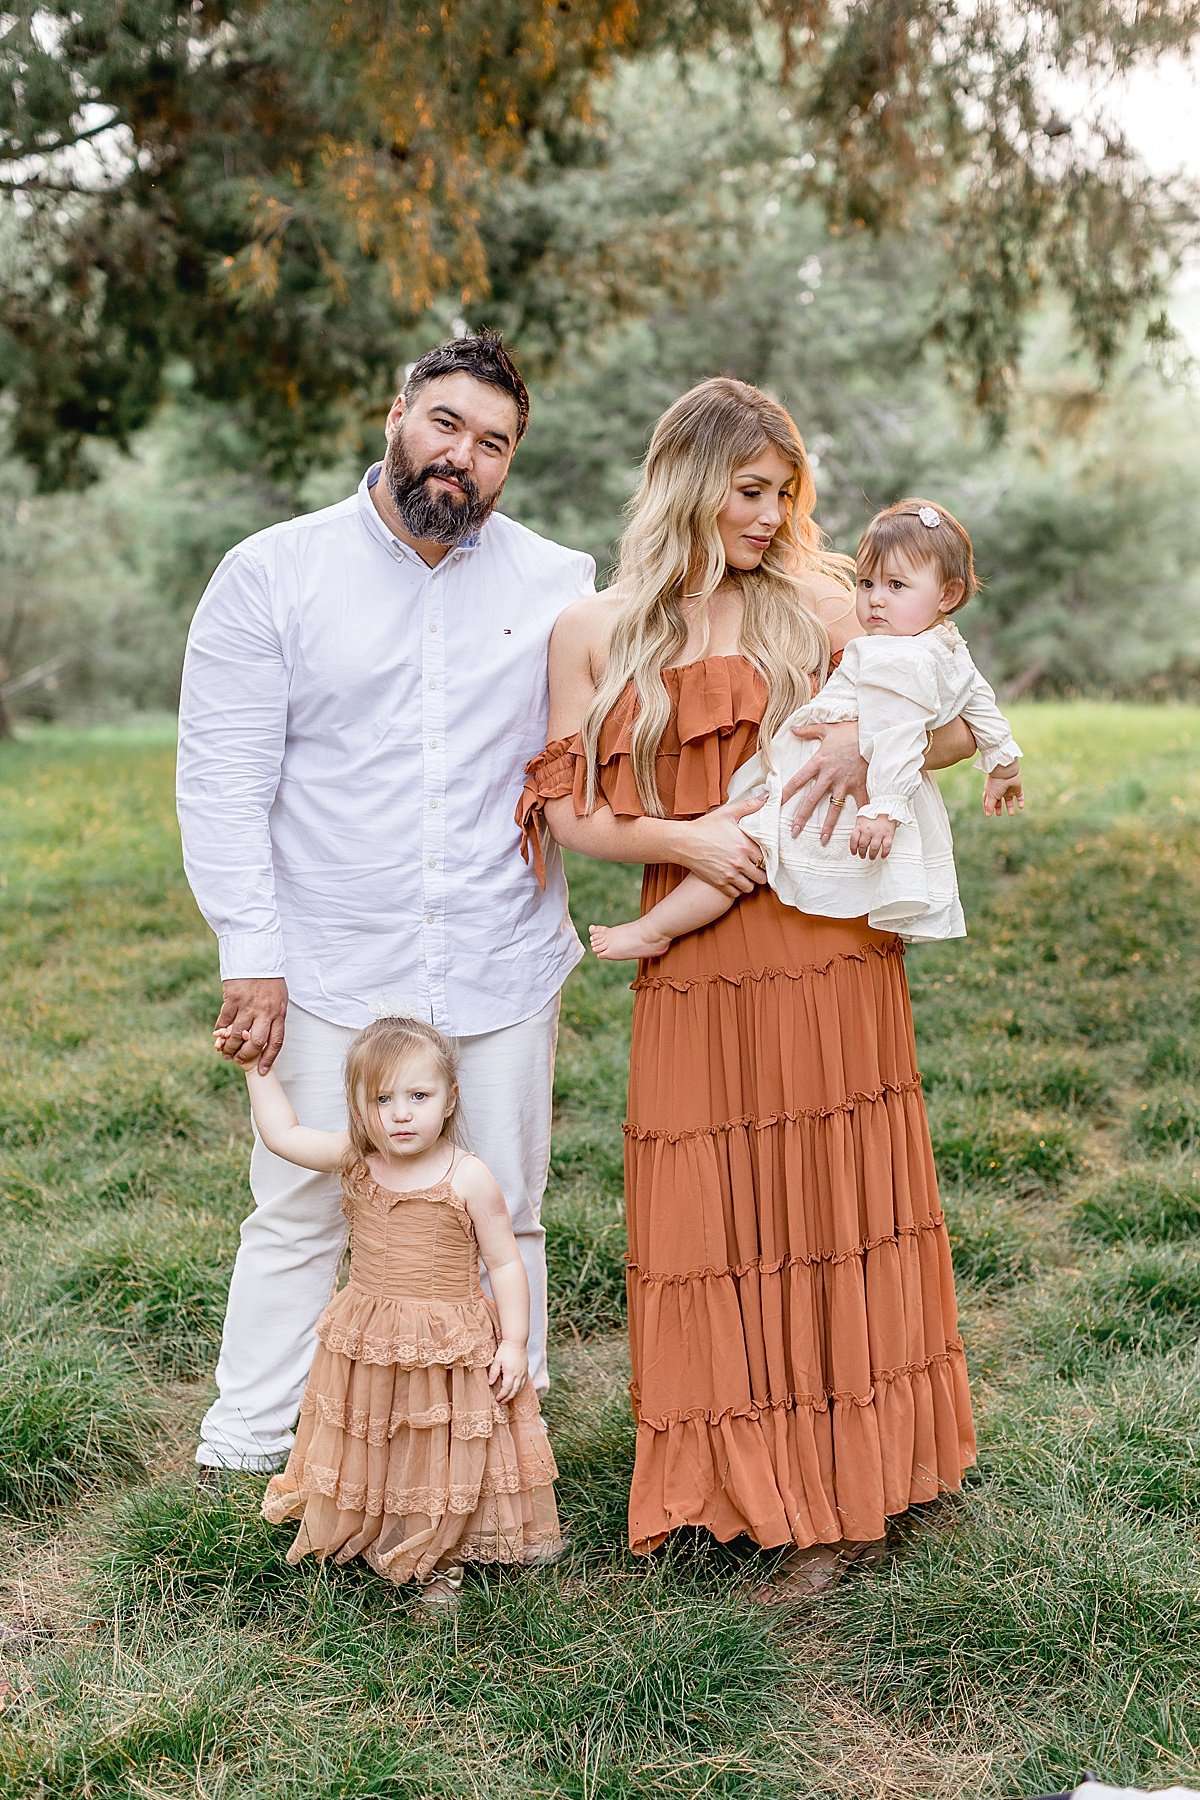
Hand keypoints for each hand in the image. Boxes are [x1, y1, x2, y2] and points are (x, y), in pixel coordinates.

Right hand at [213, 977, 288, 1074]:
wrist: (258, 957)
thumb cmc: (270, 979)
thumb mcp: (279, 999)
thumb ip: (273, 1017)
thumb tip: (265, 1037)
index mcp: (279, 1013)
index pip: (275, 1042)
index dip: (268, 1059)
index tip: (261, 1070)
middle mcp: (264, 1012)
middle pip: (255, 1043)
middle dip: (246, 1056)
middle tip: (238, 1060)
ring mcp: (248, 1005)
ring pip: (237, 1034)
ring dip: (229, 1047)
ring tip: (225, 1052)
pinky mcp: (232, 999)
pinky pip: (224, 1020)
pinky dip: (219, 1030)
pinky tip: (217, 1035)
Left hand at [488, 1338, 527, 1404]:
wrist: (517, 1341)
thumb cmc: (505, 1350)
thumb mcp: (497, 1360)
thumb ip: (494, 1372)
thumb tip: (490, 1383)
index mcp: (510, 1373)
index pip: (507, 1389)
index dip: (502, 1395)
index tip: (497, 1399)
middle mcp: (519, 1374)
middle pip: (514, 1391)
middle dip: (508, 1398)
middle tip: (502, 1402)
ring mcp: (523, 1373)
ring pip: (520, 1388)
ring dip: (514, 1395)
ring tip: (508, 1398)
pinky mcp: (526, 1370)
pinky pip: (524, 1383)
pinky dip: (519, 1389)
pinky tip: (515, 1390)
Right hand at [676, 793, 767, 896]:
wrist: (683, 842)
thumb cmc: (704, 827)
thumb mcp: (727, 813)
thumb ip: (749, 806)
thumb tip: (766, 798)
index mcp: (744, 846)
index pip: (766, 859)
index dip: (765, 859)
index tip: (761, 857)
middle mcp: (739, 862)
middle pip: (761, 876)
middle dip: (760, 873)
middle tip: (755, 868)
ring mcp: (728, 875)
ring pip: (750, 887)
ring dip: (749, 882)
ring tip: (746, 876)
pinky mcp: (718, 883)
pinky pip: (736, 893)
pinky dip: (737, 889)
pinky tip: (734, 881)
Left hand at [782, 719, 867, 841]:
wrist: (872, 733)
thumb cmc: (849, 731)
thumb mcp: (826, 729)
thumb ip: (808, 730)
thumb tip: (792, 729)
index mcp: (818, 762)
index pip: (797, 781)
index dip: (786, 793)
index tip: (775, 804)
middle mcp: (830, 775)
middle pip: (812, 799)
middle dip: (802, 817)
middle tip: (793, 831)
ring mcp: (845, 783)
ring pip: (833, 808)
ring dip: (828, 825)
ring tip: (822, 840)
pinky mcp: (860, 785)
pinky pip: (859, 805)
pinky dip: (859, 818)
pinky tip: (856, 831)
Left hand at [849, 813, 895, 859]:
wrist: (887, 803)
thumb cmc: (875, 809)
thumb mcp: (862, 815)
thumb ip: (859, 825)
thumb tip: (856, 834)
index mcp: (860, 826)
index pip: (853, 840)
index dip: (852, 848)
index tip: (854, 853)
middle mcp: (868, 830)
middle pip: (863, 846)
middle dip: (862, 853)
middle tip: (862, 855)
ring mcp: (879, 833)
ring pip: (873, 848)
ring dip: (871, 855)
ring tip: (871, 857)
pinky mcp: (889, 834)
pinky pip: (886, 847)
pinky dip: (884, 853)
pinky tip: (882, 856)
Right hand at [983, 762, 1023, 816]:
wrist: (1006, 772)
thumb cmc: (996, 783)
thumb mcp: (991, 796)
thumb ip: (989, 806)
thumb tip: (988, 815)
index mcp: (991, 792)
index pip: (988, 801)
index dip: (988, 807)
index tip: (988, 814)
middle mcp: (999, 791)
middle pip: (999, 801)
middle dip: (998, 808)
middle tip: (999, 814)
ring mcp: (1008, 790)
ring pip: (1009, 800)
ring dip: (1010, 807)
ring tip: (1011, 814)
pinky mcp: (1017, 789)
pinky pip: (1020, 796)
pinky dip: (1021, 802)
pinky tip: (1021, 807)